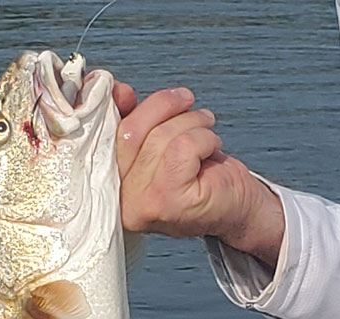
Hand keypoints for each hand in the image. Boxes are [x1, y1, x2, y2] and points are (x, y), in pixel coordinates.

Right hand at [112, 82, 283, 267]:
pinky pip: (183, 147)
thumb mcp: (159, 142)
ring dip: (193, 123)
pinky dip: (205, 139)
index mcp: (109, 186)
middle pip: (130, 132)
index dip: (113, 108)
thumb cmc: (200, 176)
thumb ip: (135, 120)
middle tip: (187, 101)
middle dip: (165, 106)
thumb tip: (117, 91)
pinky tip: (211, 149)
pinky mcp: (168, 201)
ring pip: (160, 137)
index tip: (125, 92)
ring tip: (205, 133)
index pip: (102, 137)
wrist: (237, 207)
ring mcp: (141, 204)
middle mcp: (119, 200)